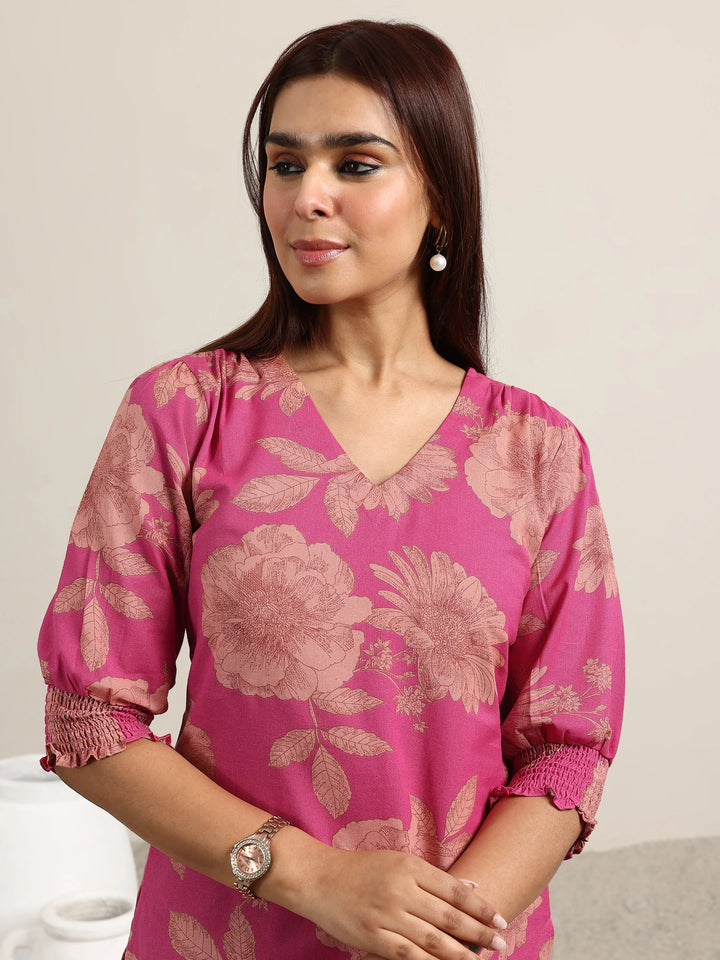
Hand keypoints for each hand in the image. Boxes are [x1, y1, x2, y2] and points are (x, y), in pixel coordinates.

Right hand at [298, 847, 507, 959]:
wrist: (317, 878)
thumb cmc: (360, 868)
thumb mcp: (397, 861)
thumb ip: (432, 877)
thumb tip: (471, 889)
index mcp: (409, 867)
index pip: (454, 890)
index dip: (480, 908)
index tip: (500, 920)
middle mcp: (401, 890)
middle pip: (449, 917)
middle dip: (479, 933)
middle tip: (500, 944)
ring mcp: (387, 915)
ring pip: (433, 941)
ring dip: (461, 954)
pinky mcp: (372, 937)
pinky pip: (408, 956)